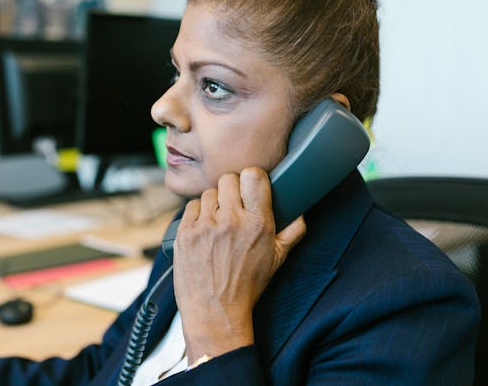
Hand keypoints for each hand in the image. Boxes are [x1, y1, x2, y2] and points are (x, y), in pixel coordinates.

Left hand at [172, 167, 305, 362]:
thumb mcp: (277, 260)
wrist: (215, 312)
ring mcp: (205, 226)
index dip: (252, 177)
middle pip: (228, 179)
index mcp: (257, 224)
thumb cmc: (247, 286)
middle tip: (233, 205)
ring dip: (214, 203)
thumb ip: (292, 233)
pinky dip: (197, 215)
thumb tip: (301, 213)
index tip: (251, 185)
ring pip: (209, 192)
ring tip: (217, 222)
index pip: (253, 176)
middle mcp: (231, 221)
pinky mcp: (186, 233)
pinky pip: (191, 207)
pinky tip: (204, 231)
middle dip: (231, 189)